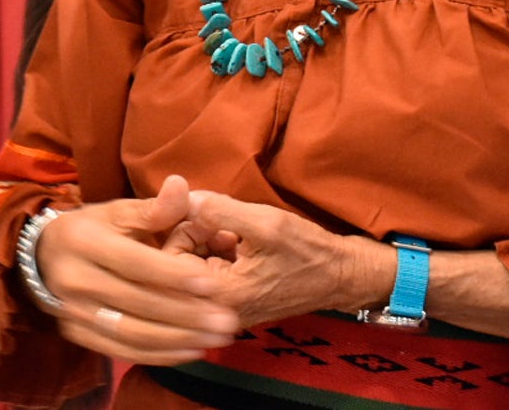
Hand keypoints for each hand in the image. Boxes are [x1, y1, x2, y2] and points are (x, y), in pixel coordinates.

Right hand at [34, 175, 241, 364]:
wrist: (44, 257)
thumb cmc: (92, 230)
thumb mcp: (117, 211)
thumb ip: (153, 208)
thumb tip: (182, 186)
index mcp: (85, 242)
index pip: (135, 263)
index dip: (174, 275)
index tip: (213, 284)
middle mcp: (75, 280)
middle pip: (137, 303)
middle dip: (186, 314)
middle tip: (227, 320)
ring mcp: (74, 312)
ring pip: (131, 333)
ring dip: (178, 340)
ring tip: (217, 338)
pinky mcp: (78, 335)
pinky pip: (122, 351)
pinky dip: (159, 355)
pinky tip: (192, 350)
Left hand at [185, 191, 393, 329]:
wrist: (340, 276)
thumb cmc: (307, 251)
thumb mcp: (265, 223)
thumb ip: (220, 210)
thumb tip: (183, 198)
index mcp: (219, 296)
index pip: (168, 262)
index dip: (182, 228)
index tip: (208, 214)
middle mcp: (215, 310)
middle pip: (177, 263)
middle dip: (196, 233)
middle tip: (226, 222)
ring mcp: (223, 307)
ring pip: (193, 264)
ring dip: (208, 240)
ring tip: (237, 231)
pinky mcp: (232, 300)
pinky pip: (209, 270)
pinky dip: (219, 251)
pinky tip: (241, 241)